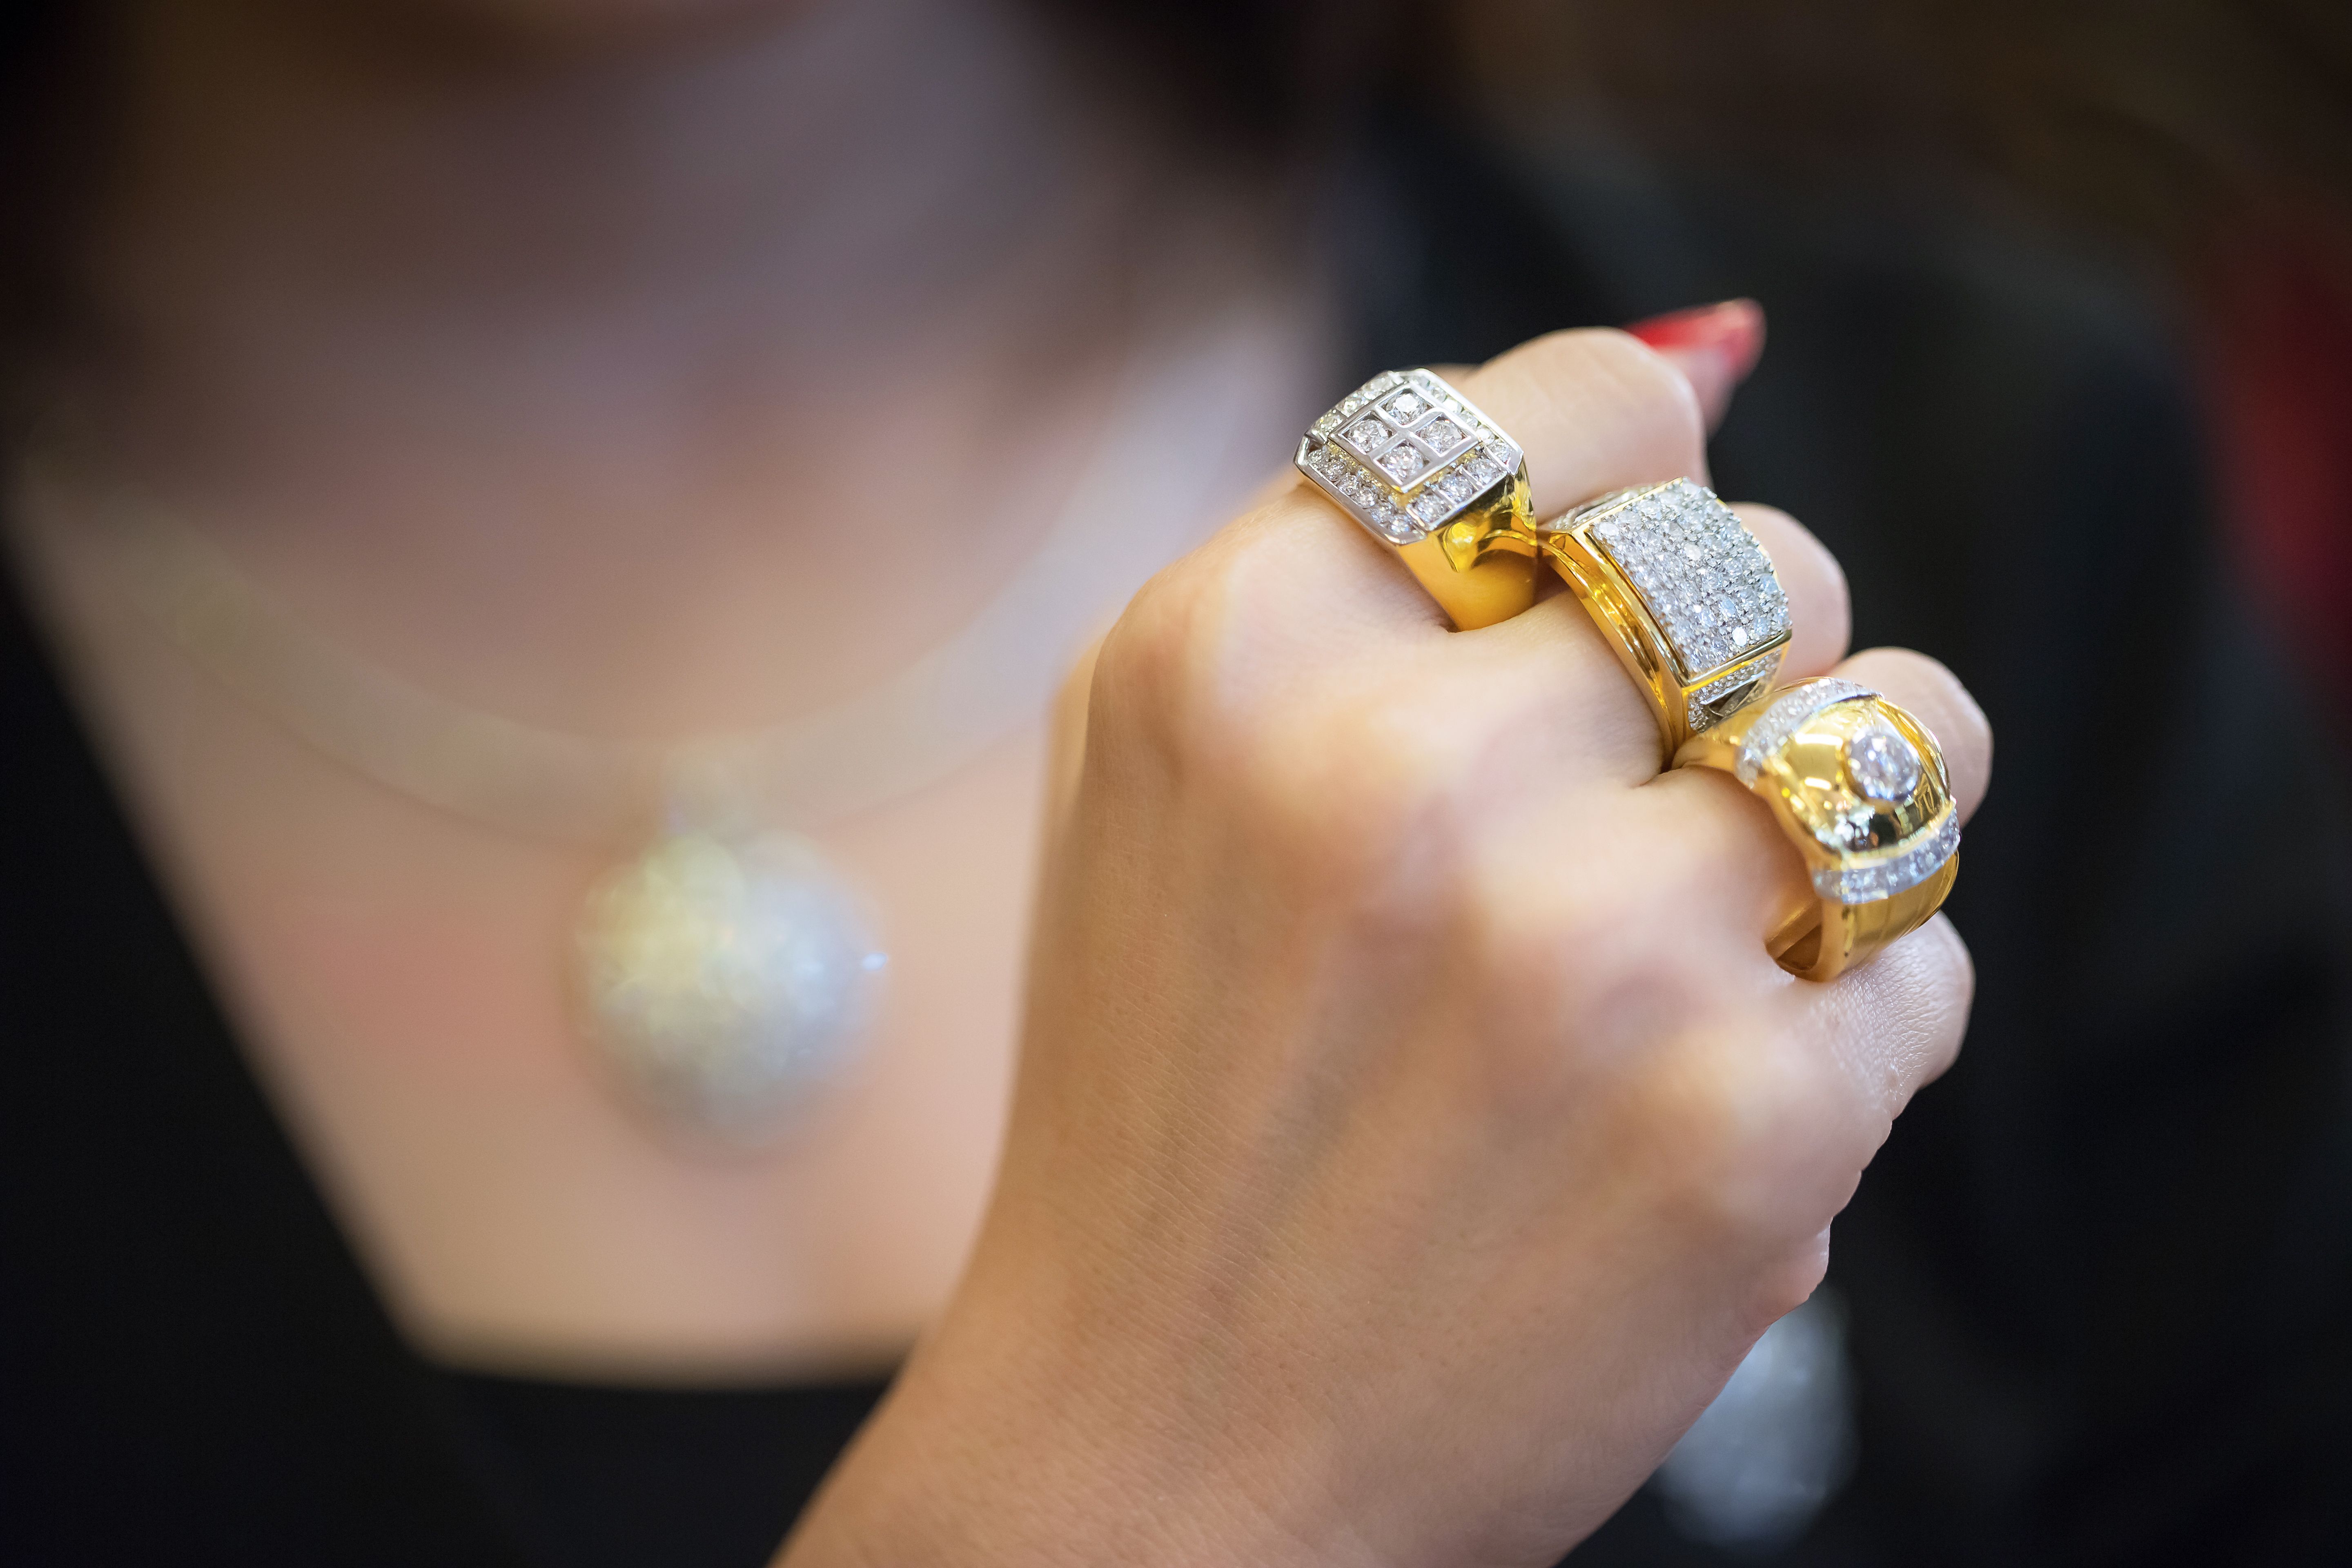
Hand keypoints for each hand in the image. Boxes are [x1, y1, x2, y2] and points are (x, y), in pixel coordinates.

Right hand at [783, 328, 1990, 1566]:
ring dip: (1842, 804)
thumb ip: (1386, 530)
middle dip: (1729, 667)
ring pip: (1905, 725)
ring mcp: (1591, 956)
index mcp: (1239, 657)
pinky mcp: (1746, 1130)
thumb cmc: (1175, 1076)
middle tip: (1621, 801)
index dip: (1631, 483)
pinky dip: (1842, 1008)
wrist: (1172, 1450)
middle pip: (1762, 562)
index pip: (1585, 412)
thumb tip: (1722, 350)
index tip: (1599, 588)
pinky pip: (1921, 957)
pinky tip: (1698, 1086)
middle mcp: (1408, 780)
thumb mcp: (1166, 757)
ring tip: (1715, 914)